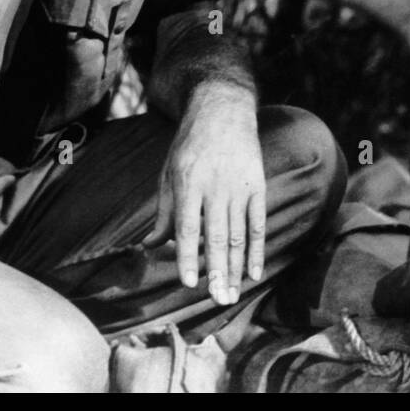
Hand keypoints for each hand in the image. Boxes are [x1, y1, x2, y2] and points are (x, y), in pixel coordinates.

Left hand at [145, 83, 265, 305]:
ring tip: (232, 294)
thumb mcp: (168, 172)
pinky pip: (258, 223)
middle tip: (218, 300)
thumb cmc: (189, 144)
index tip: (190, 282)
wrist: (223, 110)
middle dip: (217, 270)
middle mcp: (216, 186)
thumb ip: (163, 212)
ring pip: (238, 234)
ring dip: (235, 267)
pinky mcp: (257, 186)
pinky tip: (254, 272)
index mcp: (189, 182)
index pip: (188, 226)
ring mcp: (239, 186)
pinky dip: (257, 249)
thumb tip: (151, 246)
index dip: (188, 255)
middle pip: (217, 235)